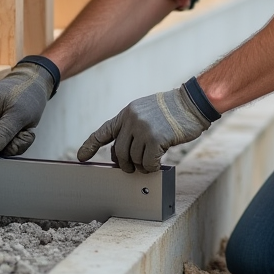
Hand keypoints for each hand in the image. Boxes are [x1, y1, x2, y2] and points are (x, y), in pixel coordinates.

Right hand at [0, 60, 54, 155]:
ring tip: (23, 129)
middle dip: (7, 144)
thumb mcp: (19, 114)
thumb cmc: (28, 92)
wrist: (35, 85)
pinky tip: (20, 130)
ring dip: (13, 142)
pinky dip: (14, 140)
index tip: (7, 140)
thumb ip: (4, 132)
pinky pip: (1, 142)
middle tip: (21, 132)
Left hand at [77, 83, 212, 172]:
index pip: (104, 131)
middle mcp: (131, 120)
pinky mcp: (155, 138)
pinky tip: (159, 162)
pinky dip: (152, 167)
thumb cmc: (173, 111)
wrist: (192, 104)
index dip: (91, 145)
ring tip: (151, 163)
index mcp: (127, 113)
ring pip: (133, 159)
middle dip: (125, 164)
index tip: (81, 157)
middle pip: (119, 152)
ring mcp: (143, 129)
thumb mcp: (147, 112)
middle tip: (132, 169)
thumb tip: (124, 154)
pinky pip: (148, 163)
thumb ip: (133, 128)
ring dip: (142, 166)